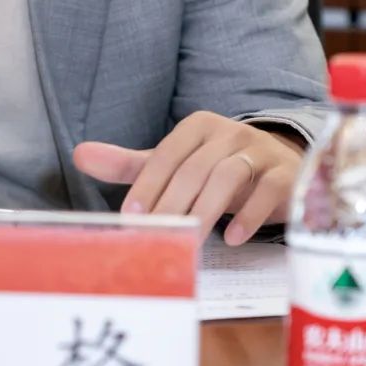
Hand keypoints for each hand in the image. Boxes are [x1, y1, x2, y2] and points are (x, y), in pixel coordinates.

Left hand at [72, 111, 304, 244]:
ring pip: (229, 175)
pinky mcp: (286, 175)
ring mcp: (261, 151)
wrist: (282, 169)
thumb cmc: (219, 170)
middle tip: (157, 233)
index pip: (167, 154)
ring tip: (189, 237)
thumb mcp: (177, 165)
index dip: (147, 184)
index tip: (131, 217)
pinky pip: (267, 190)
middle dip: (172, 201)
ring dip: (206, 208)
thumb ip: (132, 164)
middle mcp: (230, 132)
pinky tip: (231, 238)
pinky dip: (248, 215)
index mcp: (199, 126)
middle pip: (195, 167)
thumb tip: (80, 155)